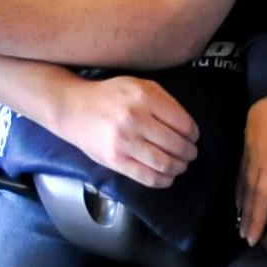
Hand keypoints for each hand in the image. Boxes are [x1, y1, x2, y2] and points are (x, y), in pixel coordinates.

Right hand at [48, 73, 200, 188]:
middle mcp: (135, 120)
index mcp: (146, 98)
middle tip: (190, 154)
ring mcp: (123, 142)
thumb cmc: (110, 95)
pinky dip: (162, 180)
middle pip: (177, 145)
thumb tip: (187, 127)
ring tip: (181, 165)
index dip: (194, 135)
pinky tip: (167, 177)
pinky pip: (146, 176)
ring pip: (164, 163)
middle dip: (189, 152)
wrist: (72, 108)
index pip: (184, 124)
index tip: (193, 138)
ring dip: (179, 167)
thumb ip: (165, 102)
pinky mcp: (114, 160)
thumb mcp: (140, 85)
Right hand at [238, 91, 266, 245]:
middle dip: (256, 223)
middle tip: (250, 242)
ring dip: (245, 214)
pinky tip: (237, 206)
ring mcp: (256, 163)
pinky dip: (238, 196)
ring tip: (242, 231)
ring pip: (249, 194)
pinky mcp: (246, 155)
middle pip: (263, 202)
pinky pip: (240, 180)